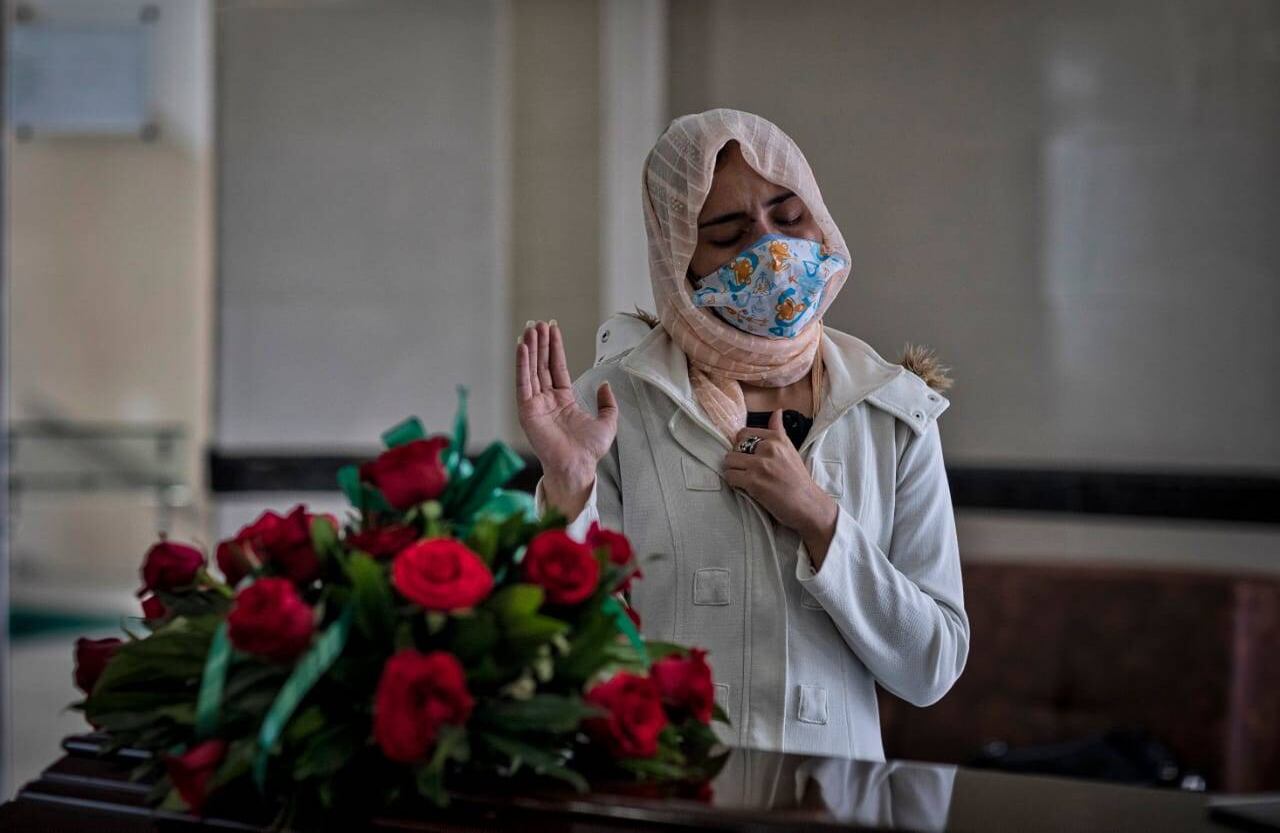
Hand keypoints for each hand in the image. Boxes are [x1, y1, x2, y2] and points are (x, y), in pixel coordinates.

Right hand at [516, 320, 617, 516]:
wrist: (578, 465)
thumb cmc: (590, 450)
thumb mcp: (607, 421)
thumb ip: (607, 402)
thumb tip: (605, 384)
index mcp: (563, 400)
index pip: (557, 367)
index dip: (555, 347)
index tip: (552, 328)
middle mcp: (547, 399)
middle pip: (542, 364)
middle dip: (541, 343)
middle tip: (538, 322)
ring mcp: (535, 404)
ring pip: (531, 370)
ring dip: (530, 349)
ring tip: (530, 328)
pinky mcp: (526, 410)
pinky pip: (523, 383)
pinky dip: (522, 364)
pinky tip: (522, 348)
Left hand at [724, 410, 837, 565]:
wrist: (807, 503)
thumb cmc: (797, 478)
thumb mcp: (790, 449)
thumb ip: (778, 430)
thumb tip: (777, 411)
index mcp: (776, 438)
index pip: (743, 433)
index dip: (742, 446)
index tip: (749, 456)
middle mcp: (768, 448)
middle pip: (734, 447)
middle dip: (737, 458)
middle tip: (747, 469)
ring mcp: (760, 465)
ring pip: (729, 460)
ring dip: (733, 470)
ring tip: (744, 477)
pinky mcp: (753, 481)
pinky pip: (730, 476)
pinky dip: (733, 482)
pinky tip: (744, 486)